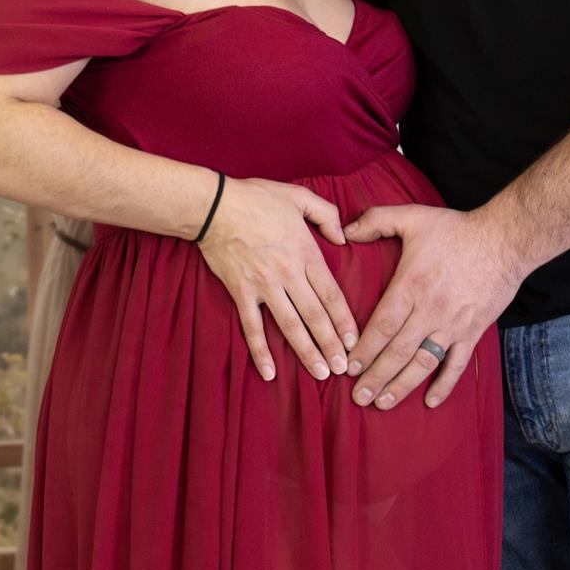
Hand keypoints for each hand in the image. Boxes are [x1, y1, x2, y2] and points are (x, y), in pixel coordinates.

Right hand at [198, 177, 358, 382]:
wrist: (215, 206)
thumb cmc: (257, 198)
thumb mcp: (300, 197)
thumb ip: (327, 215)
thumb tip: (343, 238)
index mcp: (306, 252)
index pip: (331, 293)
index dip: (345, 320)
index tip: (354, 341)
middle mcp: (289, 274)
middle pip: (315, 316)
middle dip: (331, 344)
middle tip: (344, 368)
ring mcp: (264, 286)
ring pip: (290, 326)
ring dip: (307, 352)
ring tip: (321, 373)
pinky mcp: (241, 293)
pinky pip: (252, 328)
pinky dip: (260, 351)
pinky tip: (269, 372)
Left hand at [342, 204, 520, 408]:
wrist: (504, 241)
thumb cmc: (456, 229)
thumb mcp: (413, 217)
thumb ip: (376, 220)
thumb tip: (345, 231)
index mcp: (411, 285)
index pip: (382, 325)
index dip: (364, 349)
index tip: (349, 367)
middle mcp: (430, 310)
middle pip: (397, 351)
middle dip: (375, 376)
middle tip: (358, 397)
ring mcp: (453, 325)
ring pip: (423, 363)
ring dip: (401, 386)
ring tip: (382, 404)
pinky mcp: (472, 332)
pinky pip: (456, 365)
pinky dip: (444, 385)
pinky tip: (429, 402)